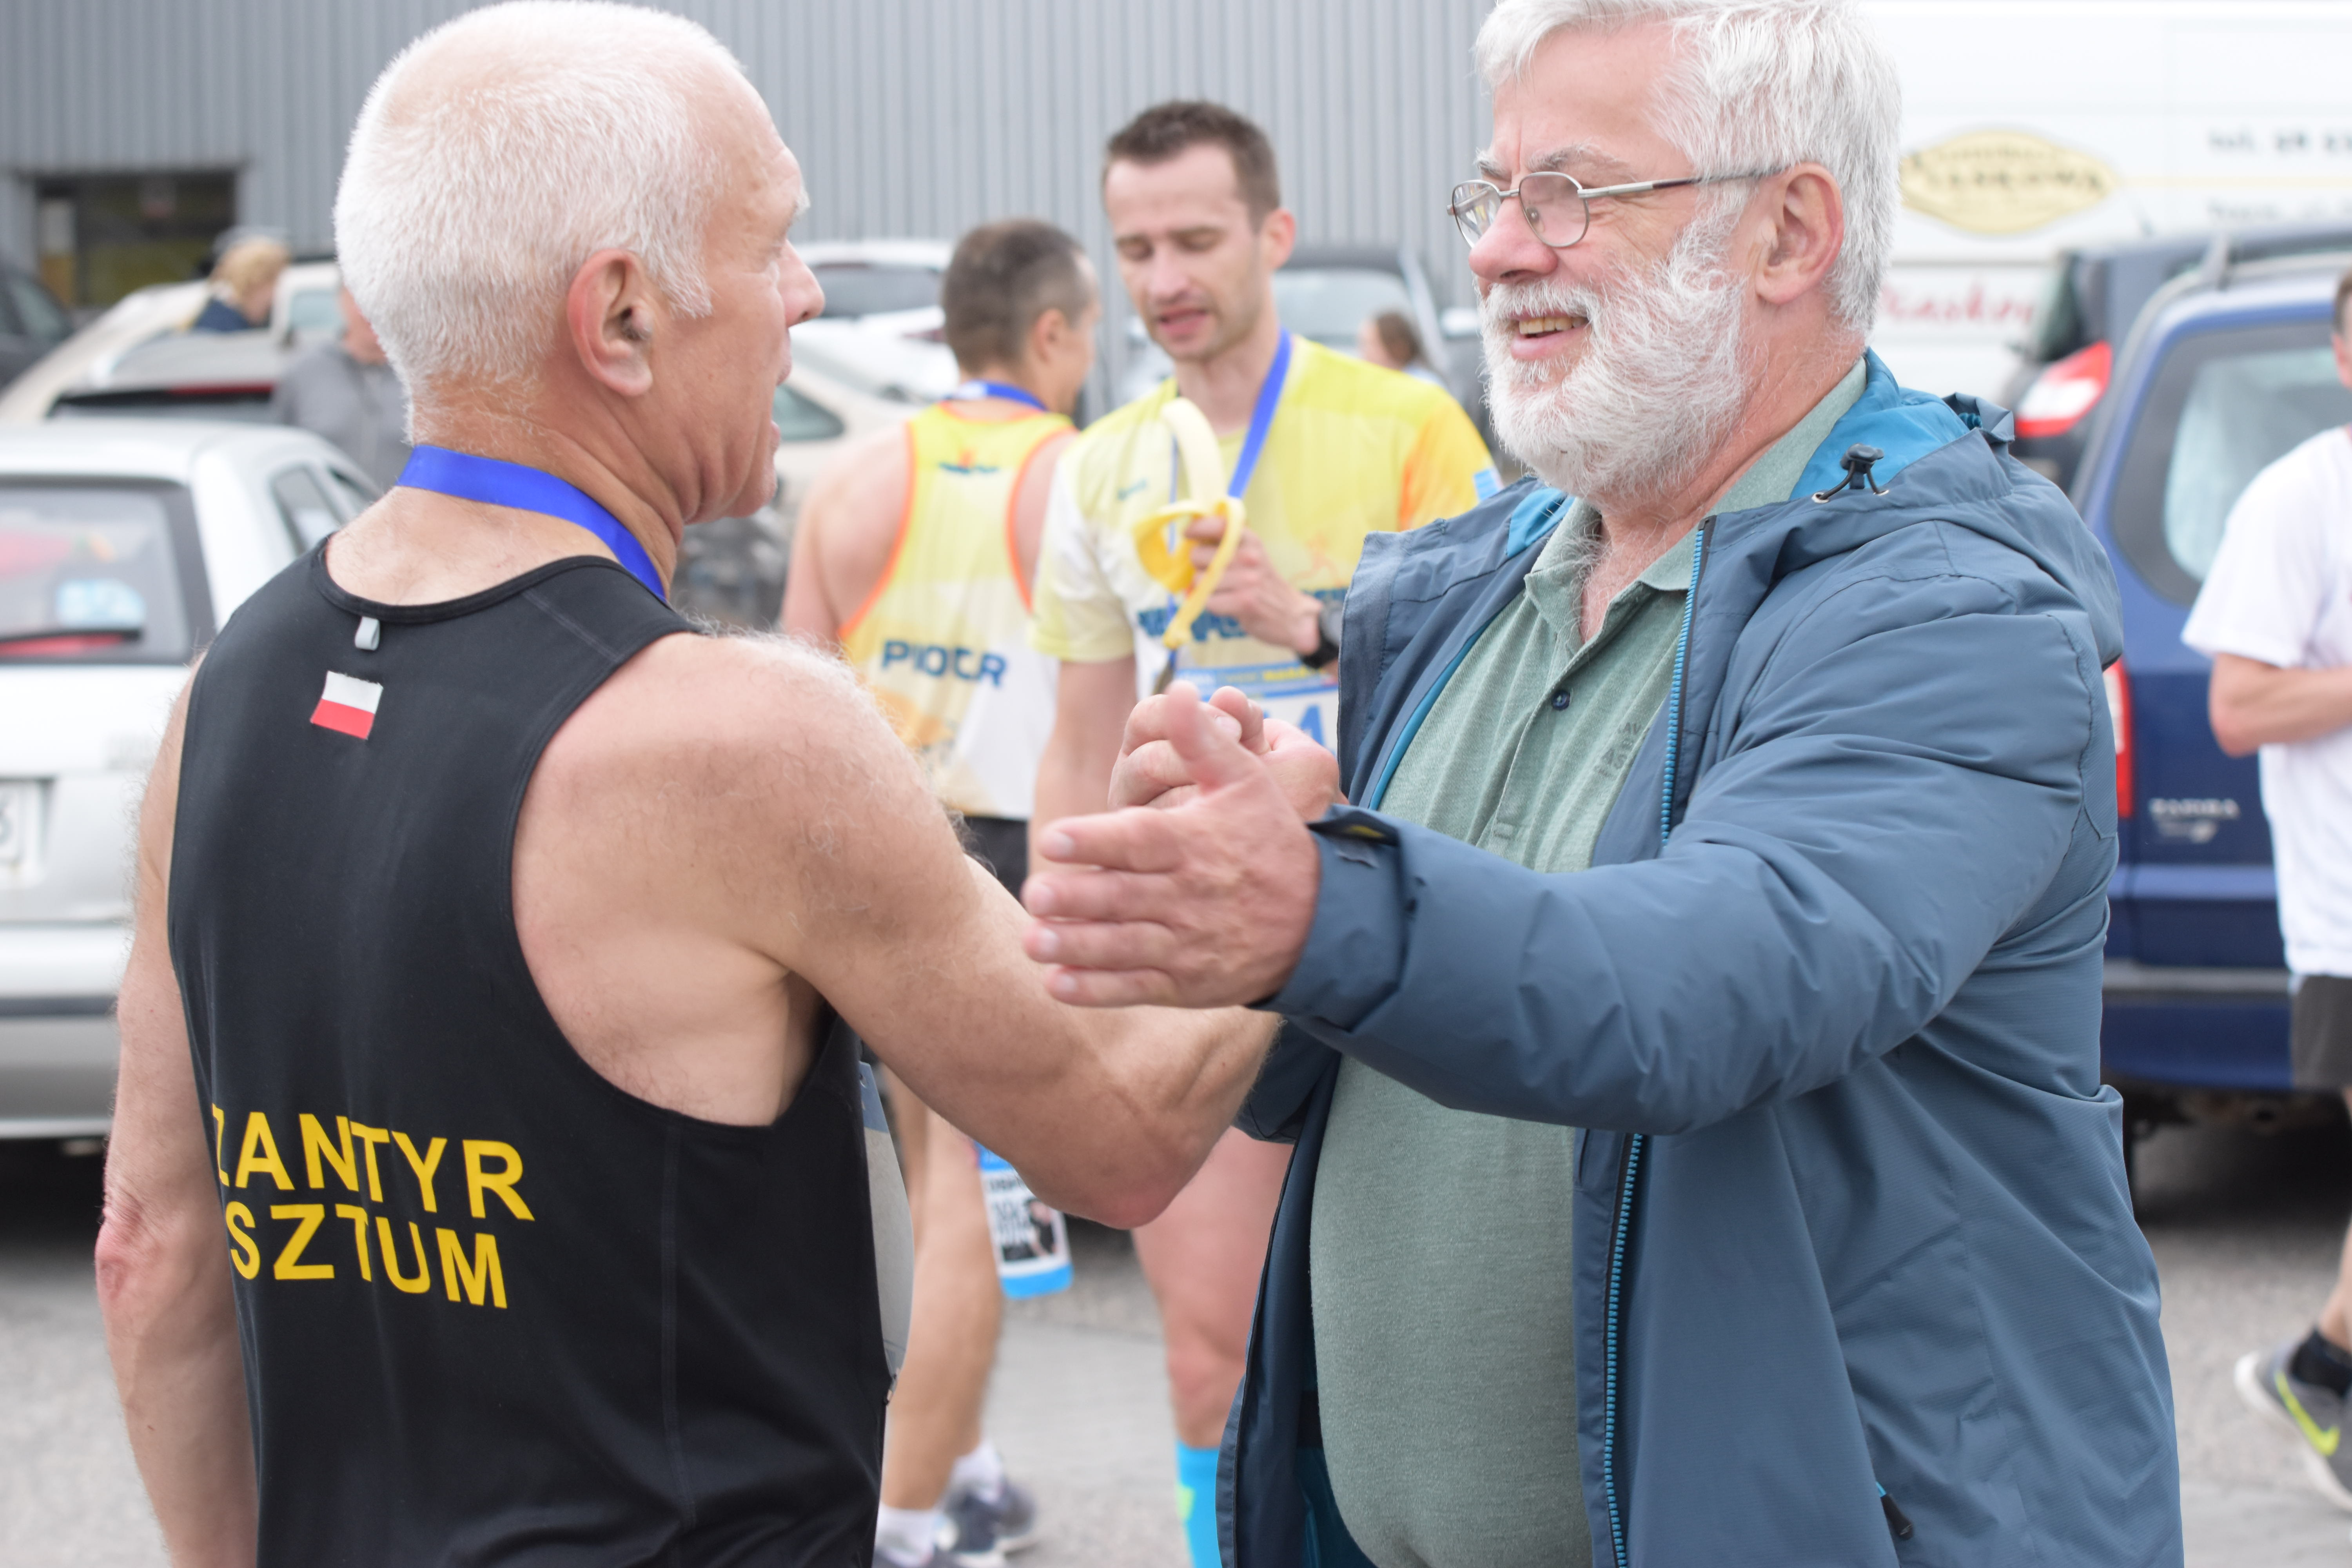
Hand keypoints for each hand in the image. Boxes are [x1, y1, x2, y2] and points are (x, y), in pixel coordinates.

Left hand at [1023, 684, 1319, 1007]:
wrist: (1320, 920)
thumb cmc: (1270, 841)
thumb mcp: (1246, 781)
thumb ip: (1201, 739)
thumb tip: (1175, 689)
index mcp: (1195, 844)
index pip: (1140, 841)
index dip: (1096, 840)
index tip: (1055, 837)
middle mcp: (1188, 896)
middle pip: (1124, 896)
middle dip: (1077, 898)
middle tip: (1033, 894)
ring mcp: (1187, 944)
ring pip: (1124, 945)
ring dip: (1076, 946)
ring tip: (1033, 941)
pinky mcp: (1186, 982)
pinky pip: (1137, 987)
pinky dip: (1097, 990)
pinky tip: (1058, 985)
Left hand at [1186, 515, 1319, 651]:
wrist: (1291, 615)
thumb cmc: (1263, 583)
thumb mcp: (1252, 554)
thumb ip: (1226, 544)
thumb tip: (1190, 537)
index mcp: (1250, 539)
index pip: (1215, 525)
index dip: (1196, 529)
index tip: (1189, 535)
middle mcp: (1249, 556)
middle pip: (1198, 556)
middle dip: (1198, 567)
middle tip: (1214, 574)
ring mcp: (1247, 579)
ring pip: (1200, 580)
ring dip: (1205, 590)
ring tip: (1224, 592)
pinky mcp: (1244, 602)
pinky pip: (1209, 601)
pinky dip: (1213, 605)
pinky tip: (1228, 604)